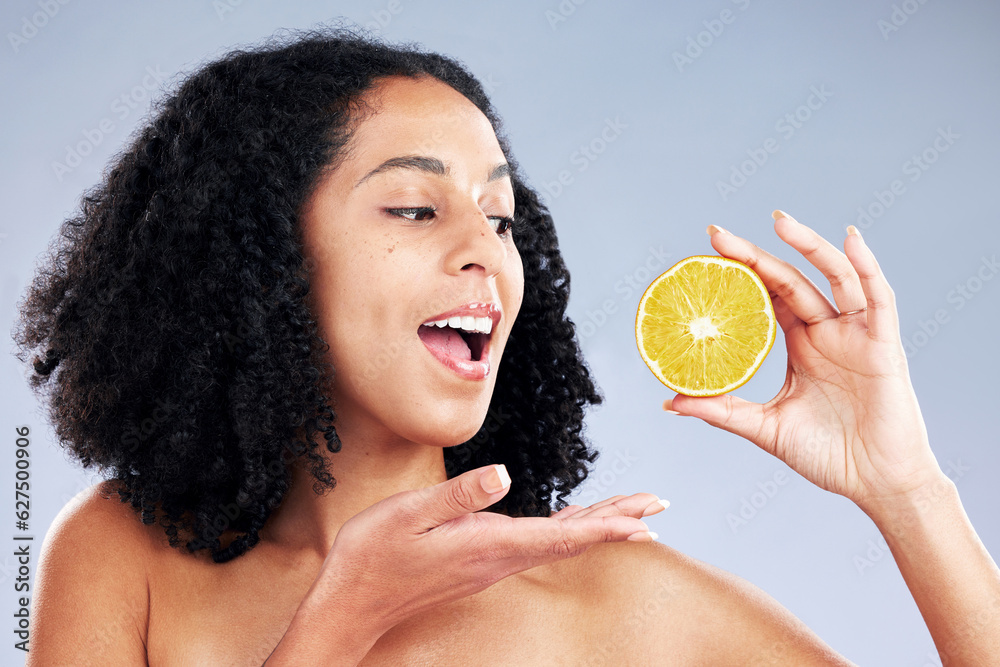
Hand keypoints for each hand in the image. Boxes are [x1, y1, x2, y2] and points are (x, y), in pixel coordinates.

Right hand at [307, 463, 662, 632]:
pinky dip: (567, 530)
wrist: (353, 603)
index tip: (645, 520)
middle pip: (572, 539)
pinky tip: (574, 521)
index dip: (606, 526)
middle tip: (659, 505)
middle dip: (618, 520)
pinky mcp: (480, 560)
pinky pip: (536, 543)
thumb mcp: (408, 514)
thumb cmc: (373, 555)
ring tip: (632, 511)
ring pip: (558, 542)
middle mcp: (498, 557)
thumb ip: (458, 495)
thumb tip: (504, 473)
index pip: (560, 536)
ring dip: (598, 524)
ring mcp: (490, 562)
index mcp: (487, 544)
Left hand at [665, 210, 943, 512]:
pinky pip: (878, 297)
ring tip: (777, 221)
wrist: (875, 484)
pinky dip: (866, 265)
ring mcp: (855, 334)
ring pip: (832, 276)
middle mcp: (826, 332)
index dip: (739, 274)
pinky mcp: (883, 344)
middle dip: (753, 254)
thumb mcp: (765, 428)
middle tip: (715, 233)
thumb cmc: (827, 456)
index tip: (705, 254)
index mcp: (800, 345)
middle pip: (788, 279)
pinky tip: (849, 238)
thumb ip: (722, 411)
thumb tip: (671, 402)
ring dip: (807, 245)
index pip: (765, 297)